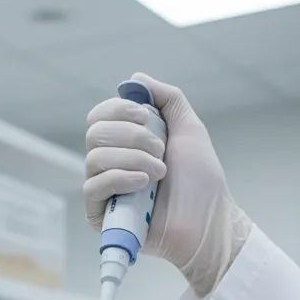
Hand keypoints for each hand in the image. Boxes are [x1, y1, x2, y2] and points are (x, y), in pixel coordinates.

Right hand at [84, 72, 252, 297]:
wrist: (207, 221)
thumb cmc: (200, 181)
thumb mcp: (189, 129)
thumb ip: (166, 99)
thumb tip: (135, 78)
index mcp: (126, 143)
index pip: (100, 116)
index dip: (117, 109)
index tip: (145, 116)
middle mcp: (111, 163)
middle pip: (94, 133)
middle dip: (131, 135)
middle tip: (161, 150)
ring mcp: (104, 190)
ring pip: (94, 158)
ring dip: (132, 159)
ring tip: (160, 172)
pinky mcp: (100, 215)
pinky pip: (92, 187)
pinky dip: (120, 178)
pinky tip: (144, 184)